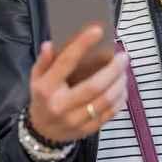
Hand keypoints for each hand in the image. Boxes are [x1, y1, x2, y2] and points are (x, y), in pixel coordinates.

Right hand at [28, 24, 128, 142]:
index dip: (82, 45)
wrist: (42, 131)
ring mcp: (75, 120)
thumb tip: (50, 44)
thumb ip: (44, 61)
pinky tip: (122, 86)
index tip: (98, 30)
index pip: (66, 63)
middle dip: (113, 69)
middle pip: (94, 86)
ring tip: (124, 70)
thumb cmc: (43, 97)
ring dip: (120, 83)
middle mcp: (60, 106)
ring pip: (105, 101)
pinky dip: (120, 97)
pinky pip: (110, 113)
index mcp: (46, 88)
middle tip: (123, 56)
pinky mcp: (87, 129)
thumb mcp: (37, 78)